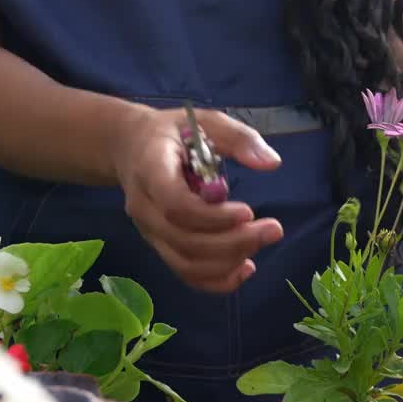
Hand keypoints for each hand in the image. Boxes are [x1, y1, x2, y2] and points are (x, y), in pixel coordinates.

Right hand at [112, 105, 283, 292]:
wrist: (130, 146)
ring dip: (228, 262)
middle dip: (233, 242)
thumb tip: (272, 163)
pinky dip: (217, 280)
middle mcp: (145, 206)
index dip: (212, 217)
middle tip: (272, 229)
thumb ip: (238, 138)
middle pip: (184, 239)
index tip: (247, 211)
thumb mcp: (205, 121)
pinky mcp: (160, 245)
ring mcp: (150, 230)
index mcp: (151, 169)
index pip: (174, 204)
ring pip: (185, 263)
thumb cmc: (173, 133)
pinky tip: (245, 268)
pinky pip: (185, 273)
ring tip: (260, 243)